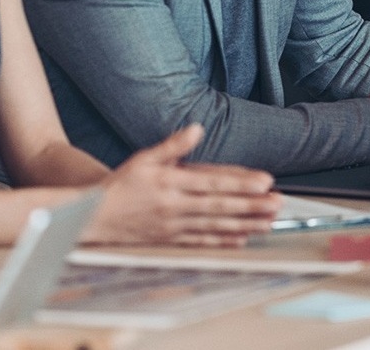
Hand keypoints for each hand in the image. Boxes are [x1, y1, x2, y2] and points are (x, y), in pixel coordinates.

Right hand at [90, 125, 281, 246]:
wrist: (92, 218)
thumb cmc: (121, 185)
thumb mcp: (144, 158)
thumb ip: (173, 145)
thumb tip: (198, 128)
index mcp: (170, 182)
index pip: (213, 182)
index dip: (241, 182)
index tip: (265, 181)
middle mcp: (175, 206)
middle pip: (220, 206)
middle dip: (251, 205)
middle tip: (278, 202)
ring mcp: (174, 226)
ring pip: (215, 226)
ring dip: (245, 224)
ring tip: (269, 222)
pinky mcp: (171, 240)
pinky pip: (201, 241)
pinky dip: (223, 241)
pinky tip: (243, 238)